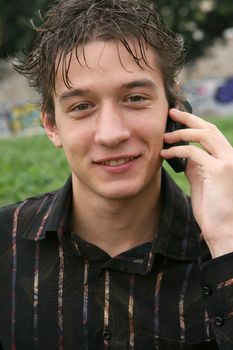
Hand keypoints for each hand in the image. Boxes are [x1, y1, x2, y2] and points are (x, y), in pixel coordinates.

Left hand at [161, 108, 232, 257]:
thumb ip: (195, 166)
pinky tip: (165, 154)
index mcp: (226, 157)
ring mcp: (226, 162)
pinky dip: (177, 151)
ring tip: (164, 136)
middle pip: (208, 128)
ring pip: (203, 135)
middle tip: (170, 112)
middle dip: (188, 118)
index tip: (178, 116)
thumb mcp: (202, 181)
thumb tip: (183, 153)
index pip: (210, 133)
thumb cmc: (212, 207)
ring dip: (181, 132)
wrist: (223, 228)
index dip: (194, 123)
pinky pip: (194, 152)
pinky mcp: (218, 170)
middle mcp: (230, 156)